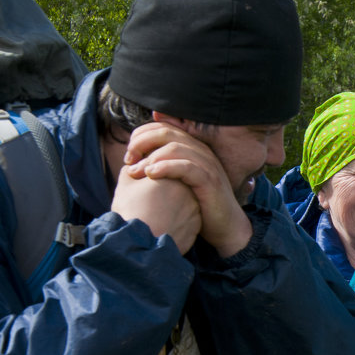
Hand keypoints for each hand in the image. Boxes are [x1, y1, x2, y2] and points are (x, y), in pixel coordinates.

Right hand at [111, 164, 201, 252]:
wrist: (139, 244)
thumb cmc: (130, 212)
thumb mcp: (125, 185)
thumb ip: (132, 170)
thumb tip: (135, 167)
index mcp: (173, 176)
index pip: (163, 172)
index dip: (147, 181)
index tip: (138, 193)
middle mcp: (190, 191)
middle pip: (175, 187)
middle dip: (162, 192)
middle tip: (146, 205)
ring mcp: (195, 209)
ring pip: (182, 204)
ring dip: (171, 207)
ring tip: (154, 217)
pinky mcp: (196, 226)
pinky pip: (187, 220)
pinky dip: (177, 222)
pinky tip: (163, 226)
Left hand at [123, 121, 253, 255]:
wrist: (226, 227)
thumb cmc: (199, 206)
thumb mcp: (179, 182)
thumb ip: (164, 168)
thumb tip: (136, 161)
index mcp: (193, 148)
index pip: (164, 128)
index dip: (142, 135)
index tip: (128, 154)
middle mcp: (201, 152)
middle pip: (167, 133)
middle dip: (142, 143)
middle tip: (128, 159)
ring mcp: (207, 165)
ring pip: (175, 148)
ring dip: (150, 157)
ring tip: (134, 172)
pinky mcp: (210, 180)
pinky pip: (186, 166)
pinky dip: (166, 167)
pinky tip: (151, 174)